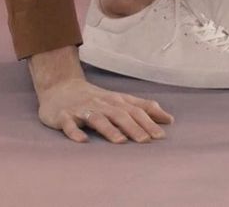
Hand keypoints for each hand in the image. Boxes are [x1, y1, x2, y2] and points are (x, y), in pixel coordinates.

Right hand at [37, 77, 173, 143]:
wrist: (60, 86)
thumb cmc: (95, 98)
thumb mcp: (120, 100)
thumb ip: (144, 108)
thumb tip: (169, 119)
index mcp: (115, 101)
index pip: (135, 110)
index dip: (148, 122)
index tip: (161, 136)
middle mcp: (101, 104)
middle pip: (119, 114)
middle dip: (133, 127)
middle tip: (145, 141)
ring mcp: (82, 109)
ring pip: (97, 119)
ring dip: (109, 129)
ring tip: (120, 141)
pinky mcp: (63, 116)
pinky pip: (69, 124)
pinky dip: (75, 132)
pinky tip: (82, 140)